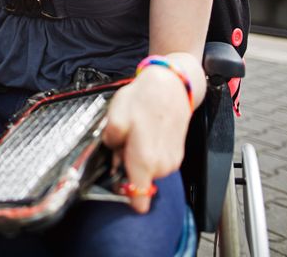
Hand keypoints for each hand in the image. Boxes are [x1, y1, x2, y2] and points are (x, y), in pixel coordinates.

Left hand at [101, 68, 191, 212]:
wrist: (171, 85)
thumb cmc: (143, 100)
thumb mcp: (114, 119)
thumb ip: (110, 144)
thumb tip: (112, 157)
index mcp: (145, 162)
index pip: (138, 200)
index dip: (125, 196)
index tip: (116, 185)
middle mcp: (162, 167)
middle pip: (138, 181)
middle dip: (126, 166)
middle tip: (122, 142)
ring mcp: (172, 161)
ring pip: (147, 171)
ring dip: (137, 158)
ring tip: (135, 133)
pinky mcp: (177, 154)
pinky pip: (157, 162)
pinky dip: (149, 152)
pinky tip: (146, 133)